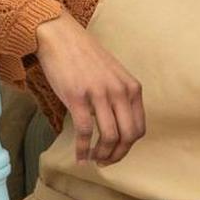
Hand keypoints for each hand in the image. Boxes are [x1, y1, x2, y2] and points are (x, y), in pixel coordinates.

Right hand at [30, 15, 146, 164]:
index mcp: (132, 88)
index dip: (128, 147)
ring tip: (93, 161)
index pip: (139, 128)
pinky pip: (84, 131)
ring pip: (109, 136)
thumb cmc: (84, 57)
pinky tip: (79, 157)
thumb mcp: (113, 75)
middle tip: (105, 163)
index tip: (116, 154)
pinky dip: (83, 149)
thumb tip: (119, 126)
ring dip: (101, 155)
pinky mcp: (77, 96)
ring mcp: (99, 94)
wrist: (60, 36)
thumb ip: (120, 97)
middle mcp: (120, 91)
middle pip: (128, 136)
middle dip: (117, 155)